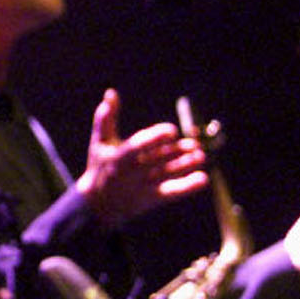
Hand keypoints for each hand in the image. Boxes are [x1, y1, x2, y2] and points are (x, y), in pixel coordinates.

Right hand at [77, 88, 210, 228]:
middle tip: (194, 144)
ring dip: (184, 166)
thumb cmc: (99, 167)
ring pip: (165, 175)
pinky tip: (202, 179)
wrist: (97, 206)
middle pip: (155, 162)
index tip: (171, 130)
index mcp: (116, 159)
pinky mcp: (150, 200)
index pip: (136, 148)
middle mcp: (129, 175)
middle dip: (175, 152)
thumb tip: (111, 92)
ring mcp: (141, 188)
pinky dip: (186, 187)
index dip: (153, 139)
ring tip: (200, 156)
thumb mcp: (99, 143)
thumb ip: (105, 119)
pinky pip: (170, 193)